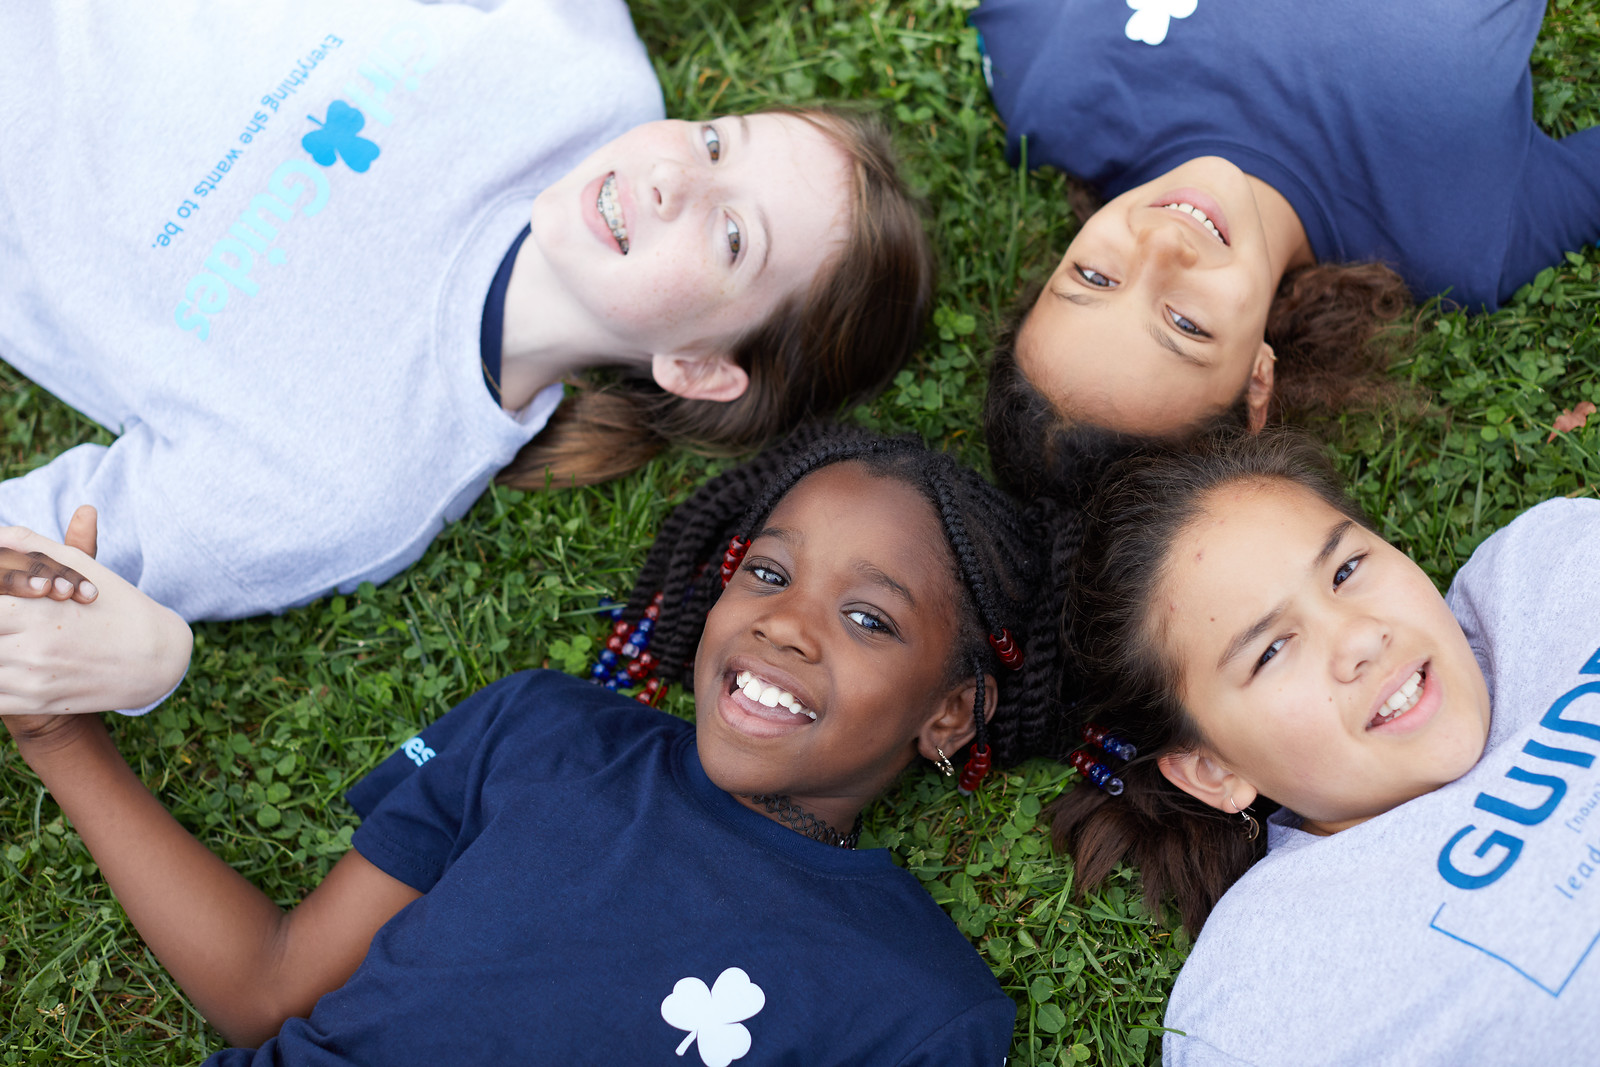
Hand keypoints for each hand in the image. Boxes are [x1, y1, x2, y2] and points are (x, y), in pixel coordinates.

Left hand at [0, 511, 191, 715]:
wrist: (156, 659)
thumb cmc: (115, 605)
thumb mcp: (79, 567)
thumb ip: (28, 544)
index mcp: (37, 612)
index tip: (0, 597)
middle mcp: (30, 650)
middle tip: (2, 621)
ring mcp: (30, 682)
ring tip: (4, 635)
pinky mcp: (33, 704)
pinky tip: (4, 663)